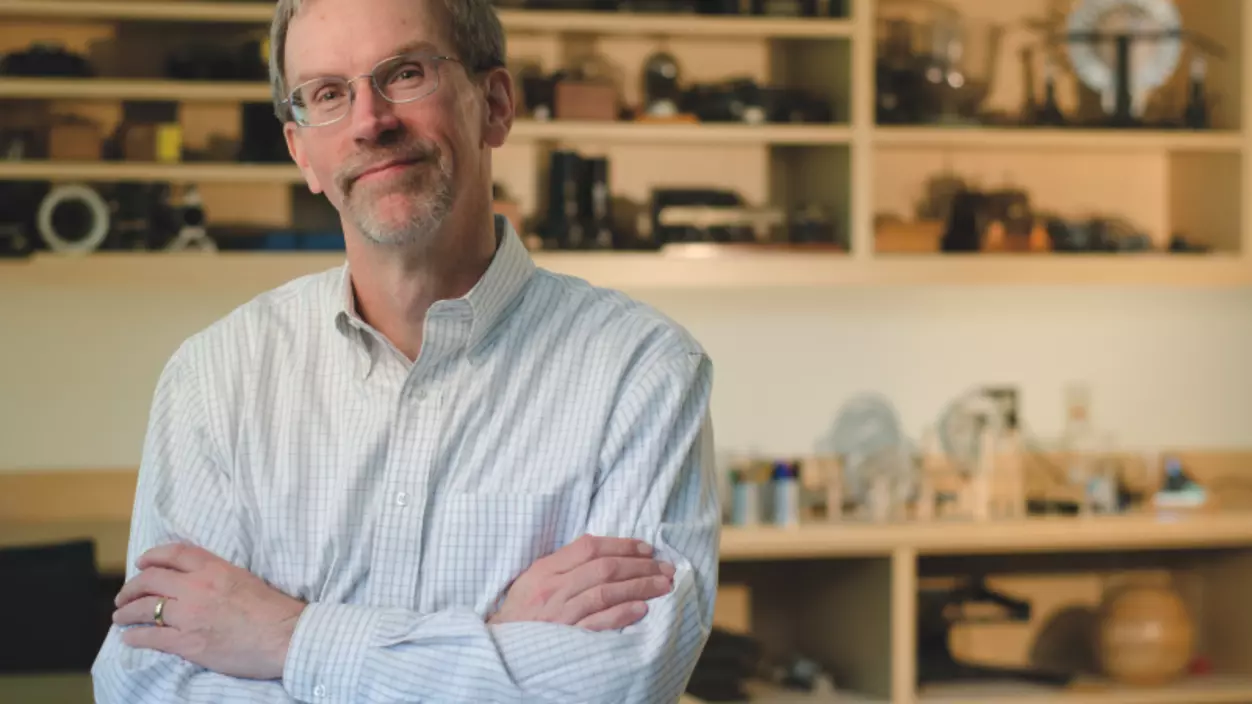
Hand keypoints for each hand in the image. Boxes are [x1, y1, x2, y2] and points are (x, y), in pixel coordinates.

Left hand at [111, 543, 305, 680]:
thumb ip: (219, 576)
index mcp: (215, 569)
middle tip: (124, 595)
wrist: (284, 637)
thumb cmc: (274, 611)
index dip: (153, 555)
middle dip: (131, 587)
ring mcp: (190, 615)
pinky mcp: (188, 643)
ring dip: (126, 611)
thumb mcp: (245, 579)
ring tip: (119, 616)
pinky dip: (135, 637)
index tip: (142, 561)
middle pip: (151, 579)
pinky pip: (151, 637)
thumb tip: (199, 583)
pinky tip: (129, 638)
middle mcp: (197, 587)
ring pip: (145, 608)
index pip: (174, 553)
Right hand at [488, 534, 674, 630]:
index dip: (622, 545)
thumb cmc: (520, 613)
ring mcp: (559, 614)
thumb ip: (564, 565)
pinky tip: (641, 609)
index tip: (647, 548)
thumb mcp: (534, 580)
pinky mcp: (565, 638)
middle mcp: (553, 588)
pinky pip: (597, 623)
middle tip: (665, 568)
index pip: (589, 547)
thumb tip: (604, 553)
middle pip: (604, 568)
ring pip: (605, 592)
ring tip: (663, 586)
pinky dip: (621, 614)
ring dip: (639, 587)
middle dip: (640, 566)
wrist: (497, 647)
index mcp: (546, 569)